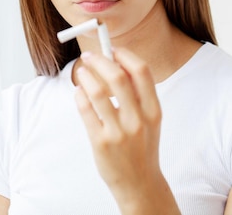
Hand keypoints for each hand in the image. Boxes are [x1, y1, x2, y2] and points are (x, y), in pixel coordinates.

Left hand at [74, 48, 178, 213]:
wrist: (140, 183)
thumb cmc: (141, 146)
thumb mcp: (149, 120)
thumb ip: (137, 95)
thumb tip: (116, 62)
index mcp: (153, 110)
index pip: (141, 72)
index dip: (124, 55)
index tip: (112, 49)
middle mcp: (138, 120)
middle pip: (117, 77)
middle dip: (100, 60)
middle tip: (89, 56)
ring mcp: (119, 132)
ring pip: (97, 92)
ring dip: (86, 76)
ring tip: (81, 72)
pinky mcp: (101, 142)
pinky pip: (85, 111)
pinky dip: (79, 95)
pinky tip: (78, 92)